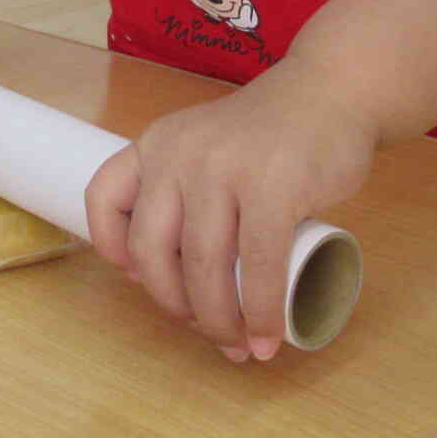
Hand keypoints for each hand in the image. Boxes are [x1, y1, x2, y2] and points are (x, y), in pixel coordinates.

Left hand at [83, 64, 374, 361]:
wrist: (332, 91)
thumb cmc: (270, 133)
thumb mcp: (206, 144)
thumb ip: (183, 186)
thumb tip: (174, 268)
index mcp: (157, 144)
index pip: (103, 197)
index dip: (111, 248)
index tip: (137, 278)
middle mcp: (179, 154)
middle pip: (153, 251)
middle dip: (175, 306)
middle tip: (205, 329)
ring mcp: (224, 169)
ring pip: (204, 268)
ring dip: (220, 322)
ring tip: (240, 345)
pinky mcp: (272, 188)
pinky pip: (258, 267)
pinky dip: (260, 313)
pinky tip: (266, 335)